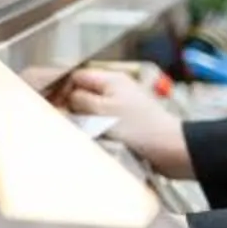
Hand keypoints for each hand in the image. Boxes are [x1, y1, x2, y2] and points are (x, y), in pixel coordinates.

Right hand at [56, 65, 190, 177]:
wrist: (172, 150)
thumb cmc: (142, 129)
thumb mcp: (104, 112)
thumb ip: (81, 102)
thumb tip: (68, 99)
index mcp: (111, 80)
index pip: (77, 77)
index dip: (63, 89)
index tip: (53, 105)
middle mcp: (117, 90)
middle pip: (84, 93)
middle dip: (73, 107)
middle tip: (66, 121)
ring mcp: (123, 107)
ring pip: (93, 110)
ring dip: (86, 121)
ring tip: (83, 132)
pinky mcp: (128, 125)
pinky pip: (104, 124)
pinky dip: (97, 131)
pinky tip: (97, 139)